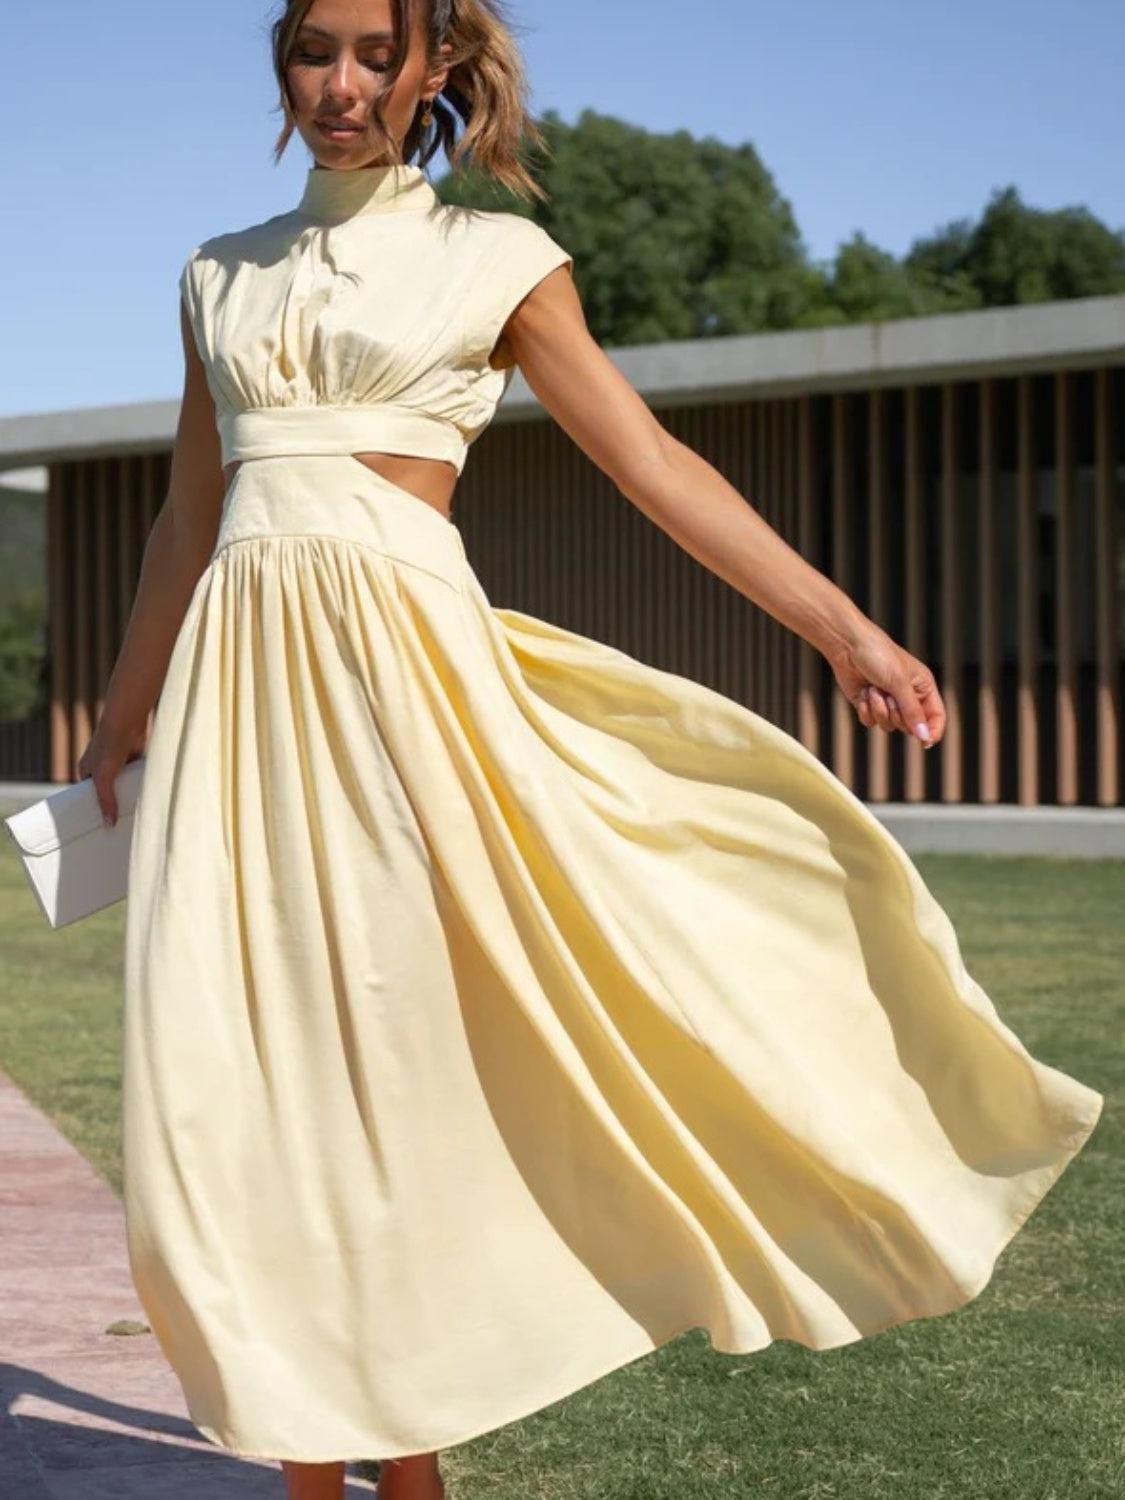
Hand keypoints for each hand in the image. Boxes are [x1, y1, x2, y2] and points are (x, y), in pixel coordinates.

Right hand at [76, 719, 147, 827]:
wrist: (128, 722)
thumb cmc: (109, 745)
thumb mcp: (104, 778)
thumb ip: (106, 801)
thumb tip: (109, 824)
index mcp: (86, 771)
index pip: (89, 795)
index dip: (96, 809)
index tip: (104, 826)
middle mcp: (101, 768)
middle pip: (109, 791)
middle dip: (115, 804)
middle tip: (122, 826)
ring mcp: (119, 765)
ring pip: (125, 785)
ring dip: (130, 795)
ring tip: (137, 817)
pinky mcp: (134, 760)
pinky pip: (137, 777)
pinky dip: (141, 784)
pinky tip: (148, 798)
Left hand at [824, 624, 944, 748]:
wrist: (847, 647)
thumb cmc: (878, 656)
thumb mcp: (899, 683)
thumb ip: (912, 712)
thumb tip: (925, 737)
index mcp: (923, 687)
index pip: (936, 716)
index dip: (933, 731)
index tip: (925, 743)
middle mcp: (907, 697)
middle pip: (910, 726)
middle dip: (897, 715)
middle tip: (889, 697)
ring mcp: (888, 702)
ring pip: (889, 726)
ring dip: (879, 710)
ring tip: (874, 690)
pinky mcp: (869, 705)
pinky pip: (871, 722)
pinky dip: (866, 710)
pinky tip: (863, 694)